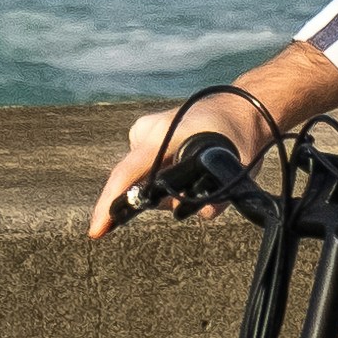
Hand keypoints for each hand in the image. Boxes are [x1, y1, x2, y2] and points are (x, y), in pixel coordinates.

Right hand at [89, 84, 272, 237]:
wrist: (239, 107)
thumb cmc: (239, 136)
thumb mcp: (237, 168)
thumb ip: (217, 198)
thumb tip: (200, 213)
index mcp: (167, 134)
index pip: (128, 172)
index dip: (111, 202)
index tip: (97, 229)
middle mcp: (149, 131)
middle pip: (136, 181)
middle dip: (156, 200)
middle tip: (195, 191)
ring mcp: (145, 130)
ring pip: (144, 177)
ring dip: (163, 188)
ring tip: (198, 173)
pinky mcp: (146, 133)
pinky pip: (147, 168)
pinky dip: (163, 177)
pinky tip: (186, 167)